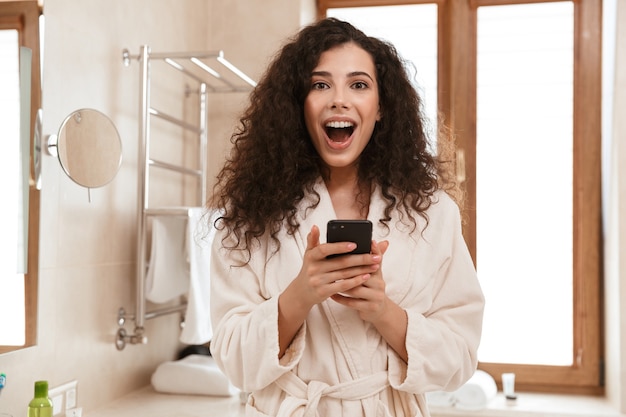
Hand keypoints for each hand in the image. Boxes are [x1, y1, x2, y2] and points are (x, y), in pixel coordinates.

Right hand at [277, 225, 380, 356]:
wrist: (301, 292)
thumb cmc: (310, 269)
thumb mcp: (309, 254)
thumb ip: (314, 241)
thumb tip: (315, 226)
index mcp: (311, 255)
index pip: (325, 249)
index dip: (339, 247)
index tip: (355, 244)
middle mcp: (314, 268)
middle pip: (341, 262)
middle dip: (361, 258)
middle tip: (376, 256)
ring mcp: (318, 280)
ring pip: (345, 273)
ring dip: (362, 269)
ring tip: (375, 265)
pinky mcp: (323, 291)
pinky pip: (343, 285)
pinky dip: (356, 281)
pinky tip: (366, 276)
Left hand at [330, 239, 390, 323]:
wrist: (378, 310)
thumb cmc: (370, 288)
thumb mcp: (371, 273)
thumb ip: (369, 257)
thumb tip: (373, 239)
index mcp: (378, 273)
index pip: (377, 259)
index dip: (373, 250)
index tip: (369, 241)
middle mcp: (380, 283)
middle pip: (362, 273)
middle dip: (347, 269)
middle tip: (332, 264)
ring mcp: (376, 296)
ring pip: (356, 289)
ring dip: (342, 285)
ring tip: (329, 280)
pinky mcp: (371, 308)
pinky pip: (353, 303)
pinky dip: (341, 298)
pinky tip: (332, 295)